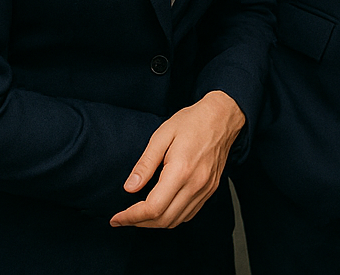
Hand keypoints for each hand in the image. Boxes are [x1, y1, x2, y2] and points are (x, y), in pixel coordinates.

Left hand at [110, 90, 245, 228]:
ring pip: (176, 220)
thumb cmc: (192, 122)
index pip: (153, 207)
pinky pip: (189, 214)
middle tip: (123, 219)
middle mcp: (195, 184)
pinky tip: (161, 209)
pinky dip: (171, 218)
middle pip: (164, 219)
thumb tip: (130, 187)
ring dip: (154, 223)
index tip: (116, 218)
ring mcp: (205, 188)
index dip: (131, 217)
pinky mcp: (210, 189)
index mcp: (181, 170)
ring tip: (138, 216)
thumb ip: (145, 164)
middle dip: (139, 223)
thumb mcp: (162, 135)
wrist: (223, 117)